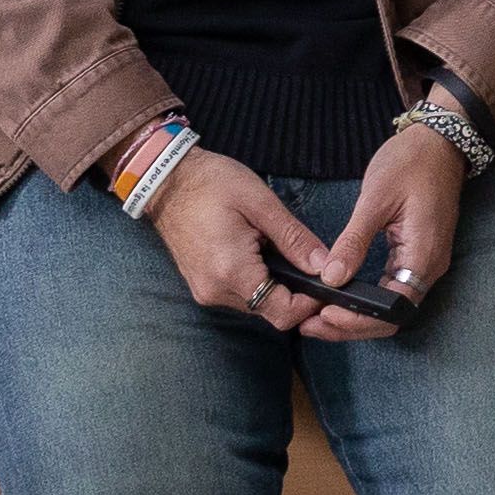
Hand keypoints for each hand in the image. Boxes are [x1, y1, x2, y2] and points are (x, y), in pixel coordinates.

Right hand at [146, 147, 329, 332]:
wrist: (168, 181)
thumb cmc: (212, 184)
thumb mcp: (261, 203)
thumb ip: (294, 238)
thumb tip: (323, 265)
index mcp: (232, 271)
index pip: (282, 313)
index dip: (310, 302)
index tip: (325, 278)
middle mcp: (216, 291)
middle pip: (271, 310)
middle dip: (295, 290)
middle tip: (306, 258)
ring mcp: (206, 291)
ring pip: (256, 303)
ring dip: (275, 283)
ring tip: (277, 247)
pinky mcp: (203, 285)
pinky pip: (240, 294)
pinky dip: (257, 279)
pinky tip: (259, 251)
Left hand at [306, 119, 466, 341]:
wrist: (440, 141)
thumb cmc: (411, 162)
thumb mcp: (376, 198)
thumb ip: (354, 241)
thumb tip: (331, 278)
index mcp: (424, 254)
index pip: (393, 308)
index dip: (359, 320)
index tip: (325, 314)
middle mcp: (430, 266)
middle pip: (392, 316)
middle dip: (352, 327)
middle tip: (309, 325)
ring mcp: (425, 261)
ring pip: (391, 307)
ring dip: (356, 318)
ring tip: (317, 317)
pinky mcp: (417, 254)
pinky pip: (392, 289)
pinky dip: (366, 301)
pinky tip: (339, 297)